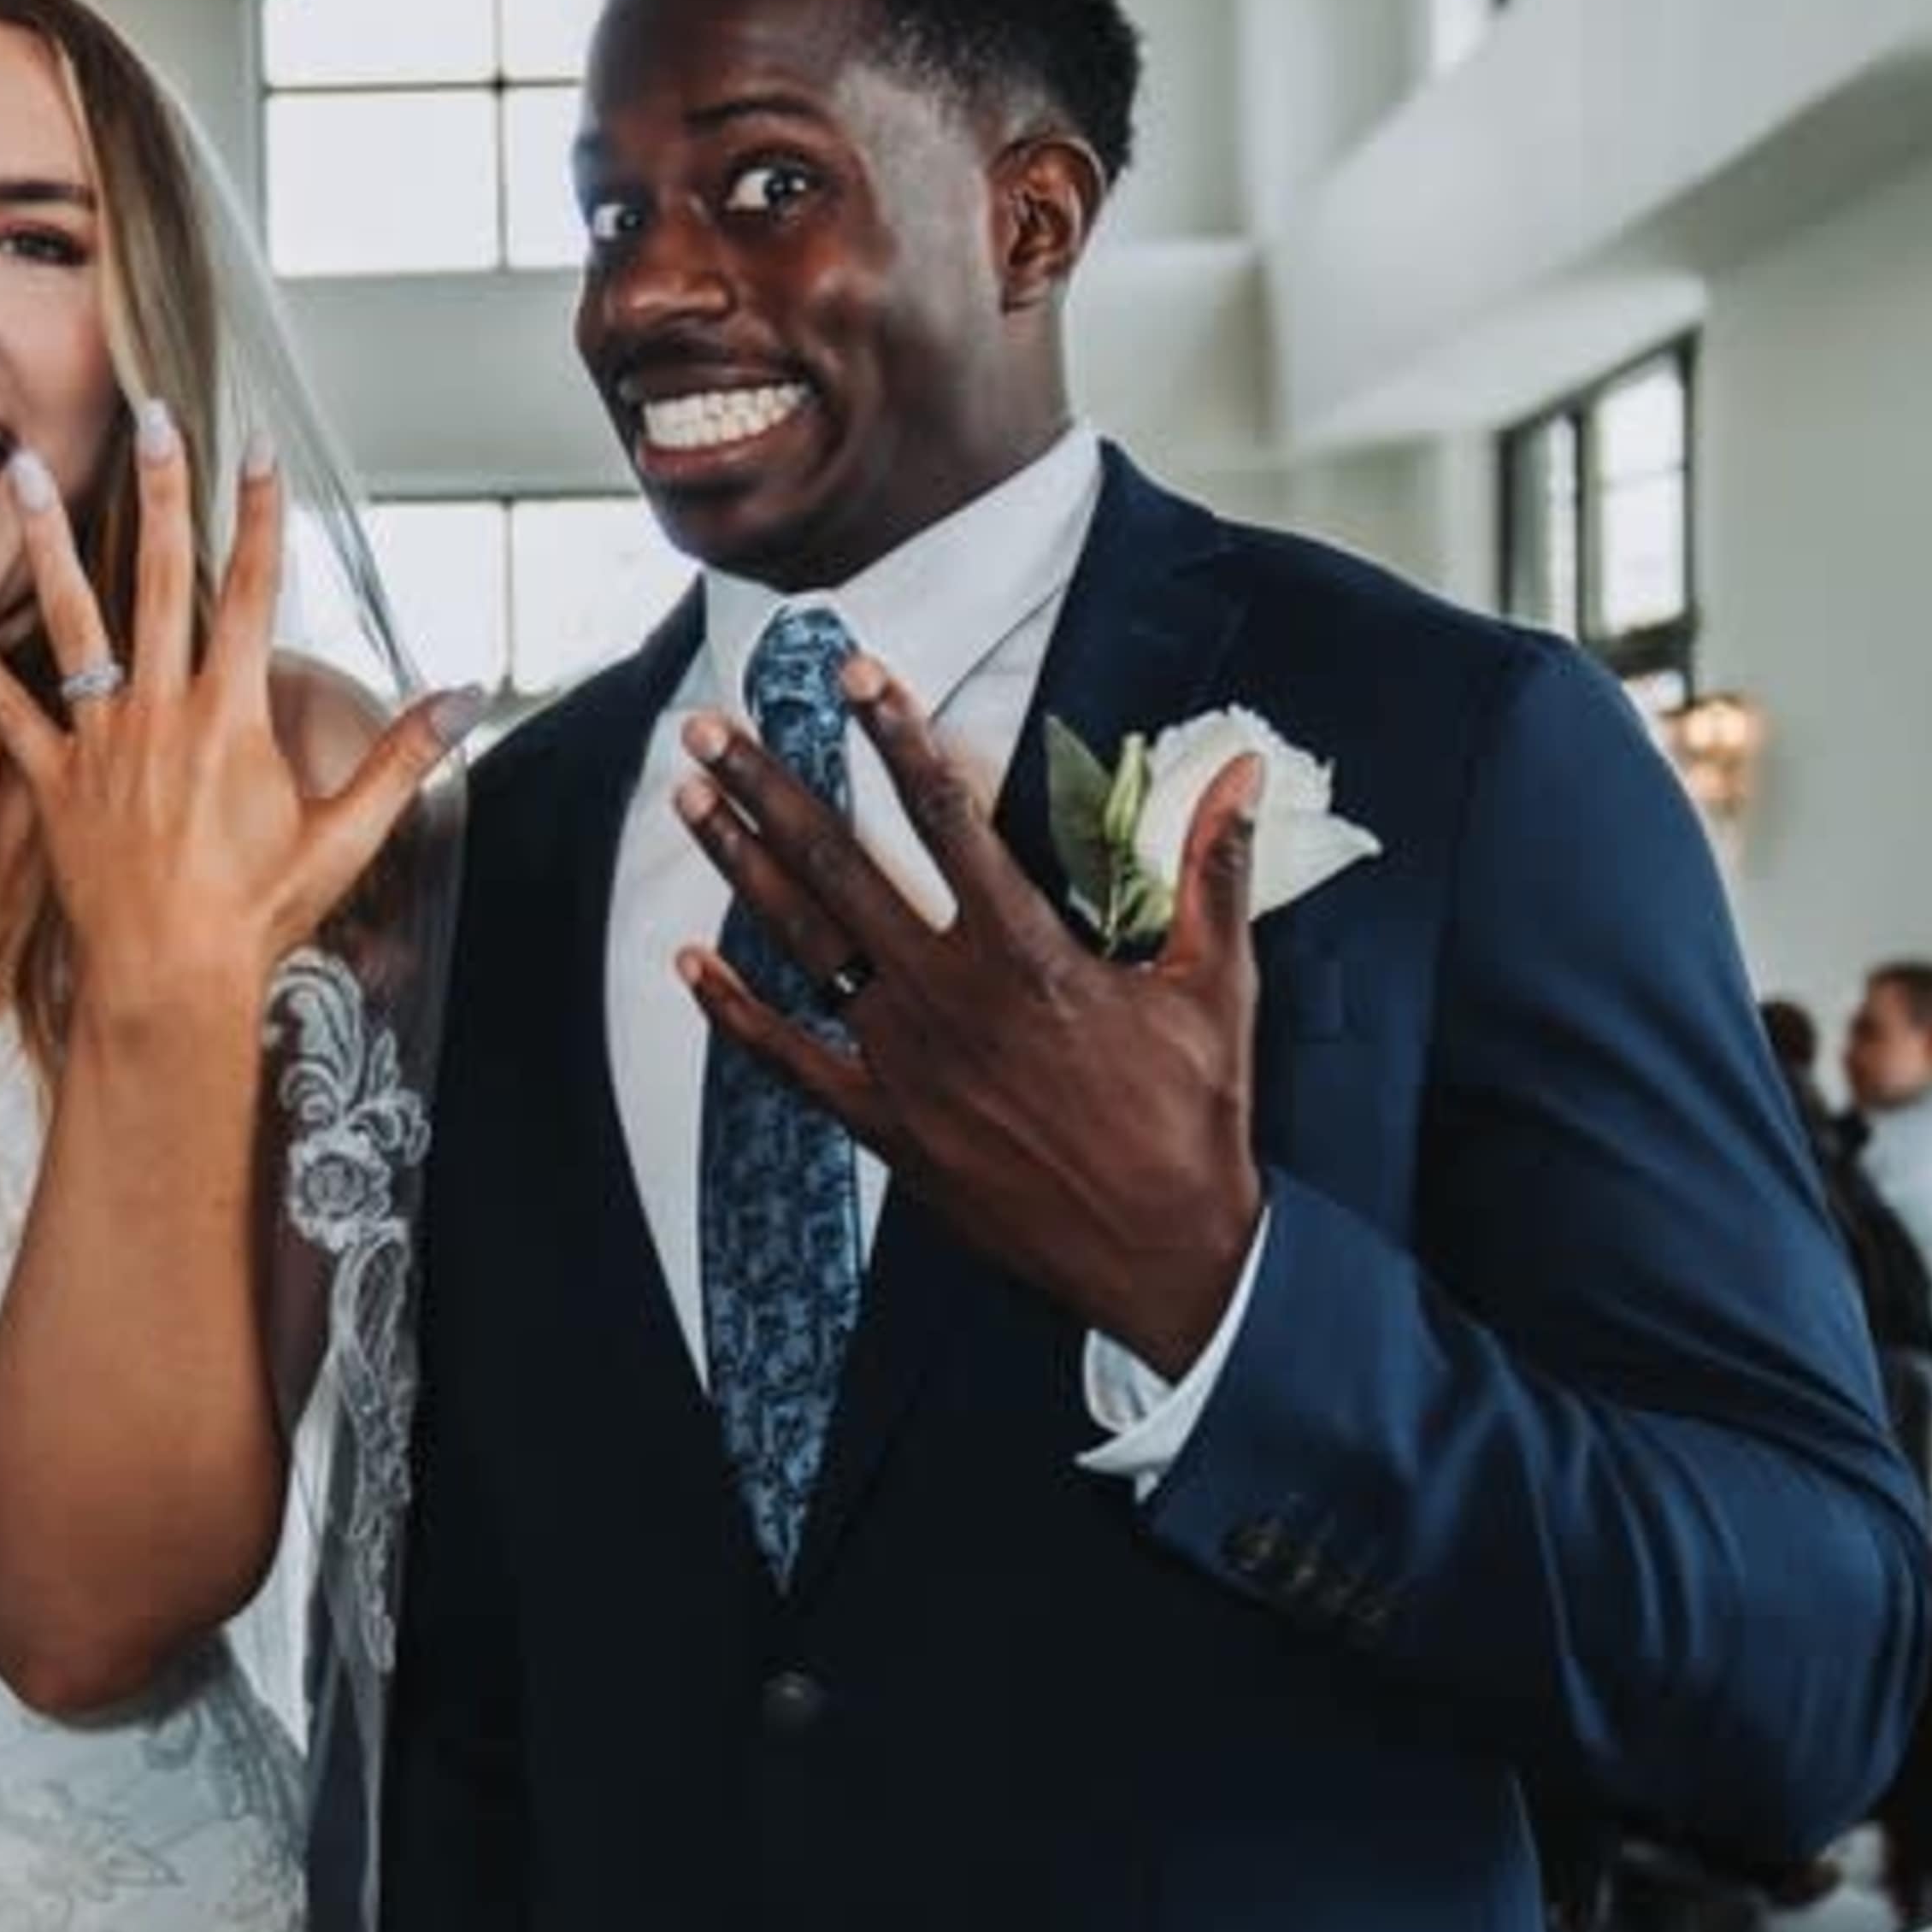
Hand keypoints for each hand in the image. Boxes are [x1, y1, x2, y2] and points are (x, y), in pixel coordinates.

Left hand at [0, 416, 459, 1019]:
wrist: (170, 984)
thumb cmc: (260, 916)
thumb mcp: (345, 838)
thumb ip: (402, 757)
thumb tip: (468, 697)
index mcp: (233, 716)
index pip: (252, 592)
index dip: (260, 516)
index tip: (263, 448)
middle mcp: (162, 711)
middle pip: (163, 577)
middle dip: (164, 491)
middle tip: (154, 416)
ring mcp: (101, 740)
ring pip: (73, 621)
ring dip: (48, 540)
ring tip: (19, 469)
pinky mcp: (53, 780)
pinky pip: (3, 709)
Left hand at [675, 675, 1265, 1370]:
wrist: (1165, 1256)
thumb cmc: (1195, 1120)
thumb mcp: (1217, 986)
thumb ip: (1215, 870)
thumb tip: (1246, 770)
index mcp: (1028, 954)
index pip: (948, 816)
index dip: (897, 736)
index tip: (853, 675)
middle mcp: (950, 998)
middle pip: (841, 865)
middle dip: (771, 786)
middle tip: (712, 725)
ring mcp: (908, 1065)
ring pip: (802, 943)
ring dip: (740, 866)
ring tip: (690, 799)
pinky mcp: (888, 1128)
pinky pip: (791, 1062)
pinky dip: (734, 1012)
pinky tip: (686, 965)